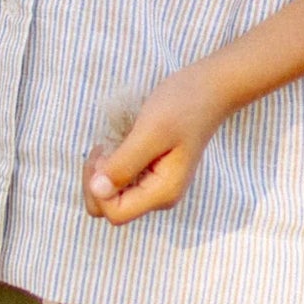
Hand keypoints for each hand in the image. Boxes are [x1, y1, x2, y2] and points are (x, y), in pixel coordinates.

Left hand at [82, 61, 228, 225]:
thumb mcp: (150, 132)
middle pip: (110, 209)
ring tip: (113, 142)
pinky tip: (121, 142)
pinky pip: (121, 180)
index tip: (106, 153)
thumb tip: (96, 191)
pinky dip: (112, 164)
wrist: (207, 90)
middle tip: (105, 147)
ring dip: (103, 171)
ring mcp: (155, 186)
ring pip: (112, 195)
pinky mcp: (151, 173)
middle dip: (96, 181)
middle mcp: (159, 197)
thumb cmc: (181, 107)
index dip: (100, 187)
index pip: (115, 213)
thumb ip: (124, 164)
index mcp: (162, 193)